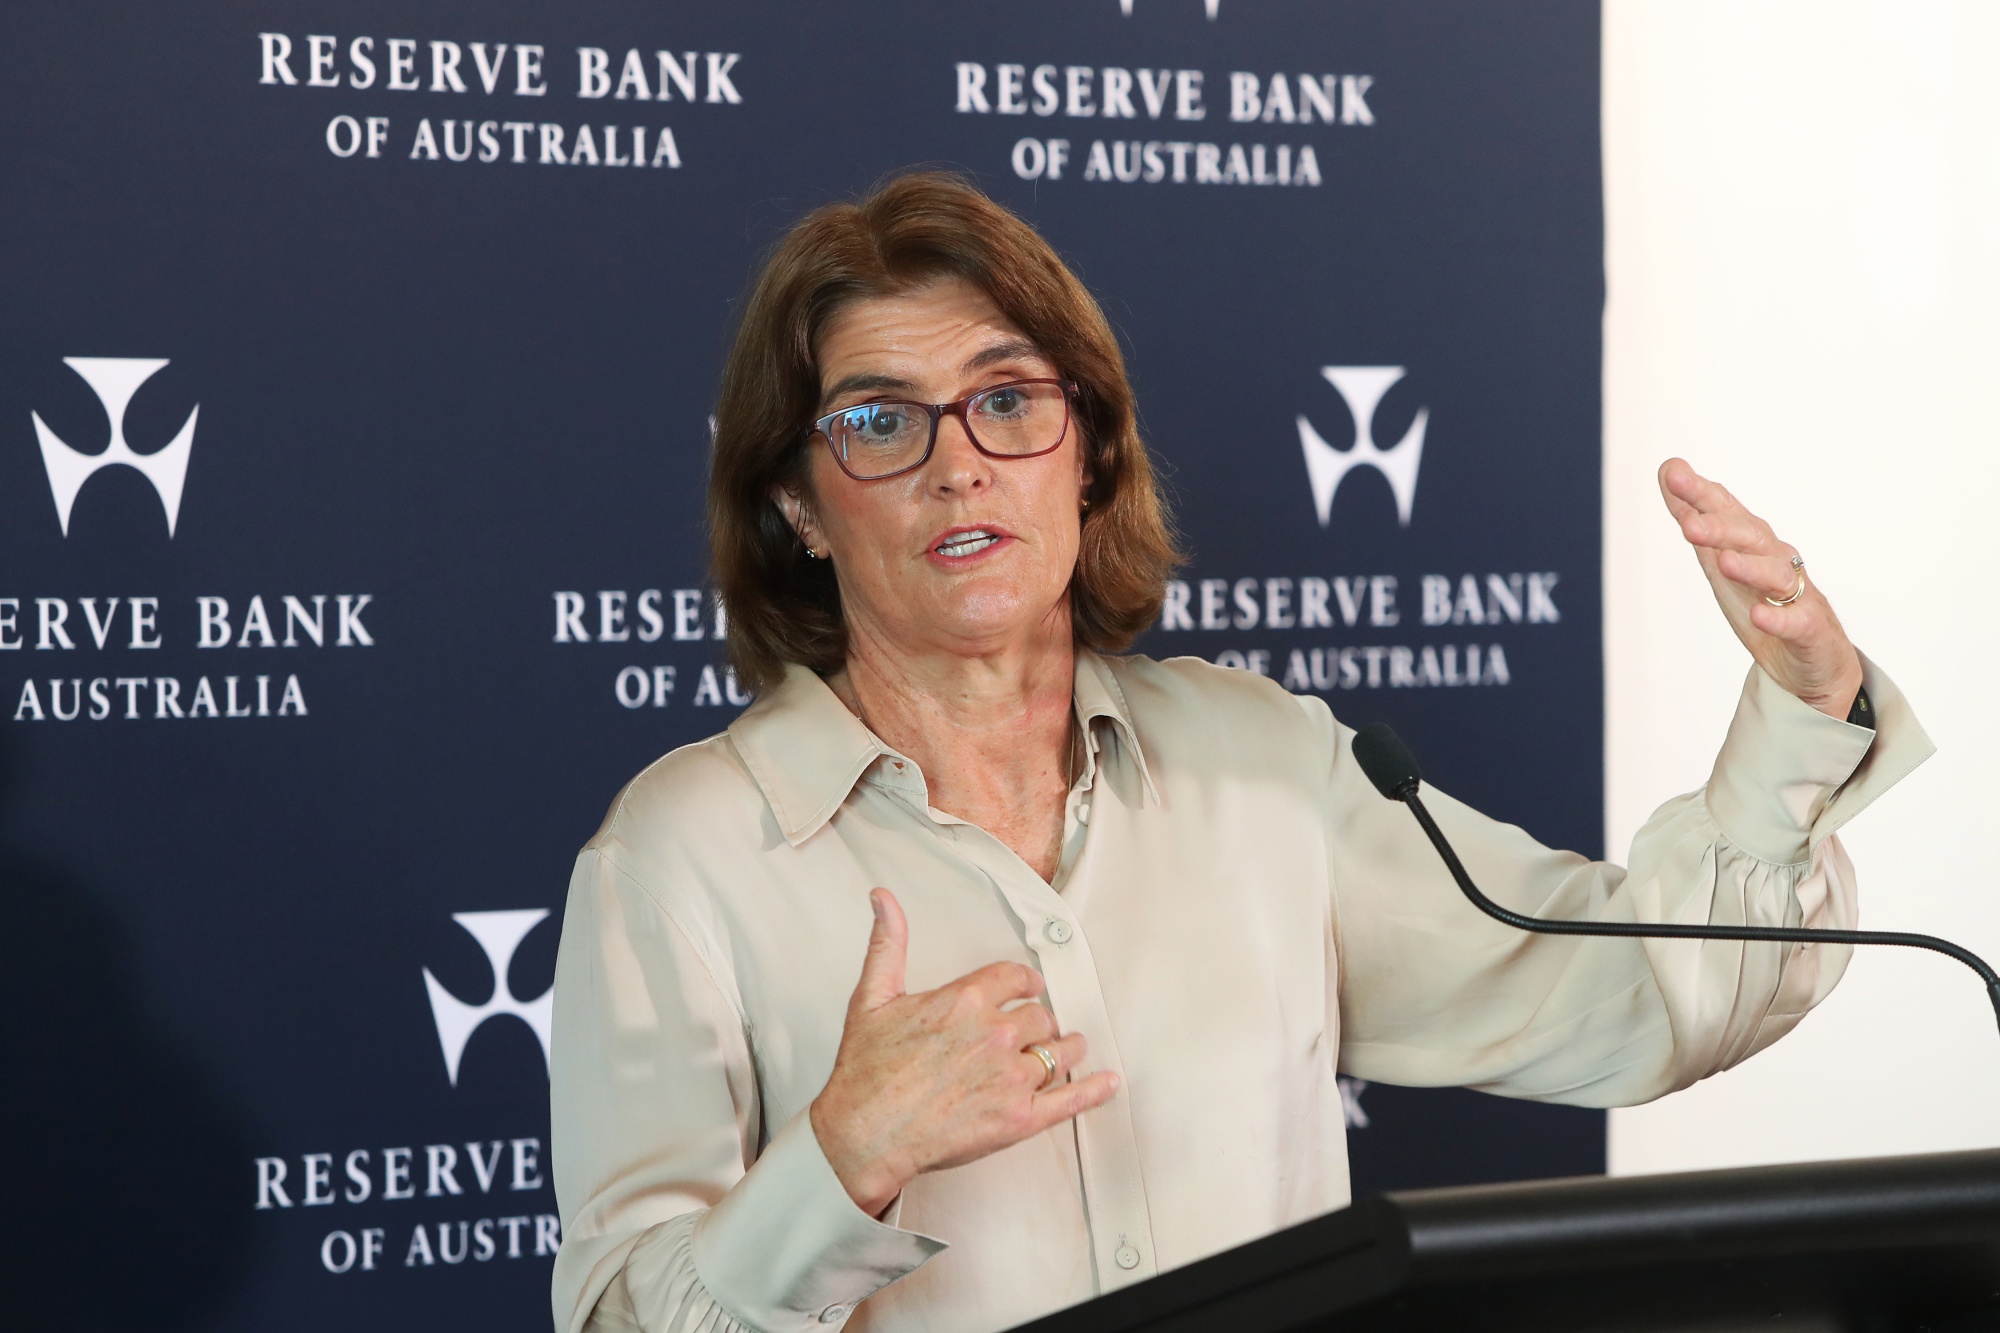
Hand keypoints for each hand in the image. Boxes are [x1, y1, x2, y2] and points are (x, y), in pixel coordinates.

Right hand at [809, 889, 1119, 1216]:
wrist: (864, 1133)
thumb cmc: (865, 1072)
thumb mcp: (872, 997)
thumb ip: (887, 944)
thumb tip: (884, 901)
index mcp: (966, 1001)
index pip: (1017, 978)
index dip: (1026, 984)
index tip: (1029, 989)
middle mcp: (995, 1034)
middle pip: (1041, 1018)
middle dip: (1039, 1023)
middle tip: (1036, 1031)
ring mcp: (1011, 1077)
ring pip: (1060, 1052)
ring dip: (1065, 1049)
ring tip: (1067, 1050)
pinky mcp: (1019, 1118)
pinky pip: (1069, 1100)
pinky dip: (1093, 1090)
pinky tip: (1106, 1082)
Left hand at [1658, 458, 1863, 717]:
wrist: (1812, 660)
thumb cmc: (1763, 601)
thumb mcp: (1720, 562)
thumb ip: (1696, 520)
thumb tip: (1669, 471)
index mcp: (1753, 544)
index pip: (1726, 511)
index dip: (1700, 493)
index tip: (1672, 474)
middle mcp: (1777, 561)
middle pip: (1750, 538)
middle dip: (1720, 529)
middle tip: (1690, 526)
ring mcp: (1797, 594)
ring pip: (1776, 575)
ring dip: (1750, 568)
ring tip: (1724, 562)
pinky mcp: (1810, 629)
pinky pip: (1796, 622)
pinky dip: (1778, 619)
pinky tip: (1759, 616)